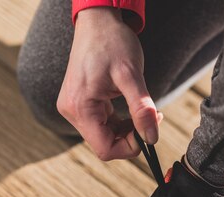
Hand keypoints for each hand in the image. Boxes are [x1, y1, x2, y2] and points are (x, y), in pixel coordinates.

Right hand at [57, 7, 159, 160]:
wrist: (98, 21)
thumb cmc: (112, 42)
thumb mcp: (131, 75)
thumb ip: (141, 109)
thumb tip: (152, 138)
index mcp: (80, 107)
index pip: (105, 148)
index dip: (130, 147)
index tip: (149, 130)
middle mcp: (71, 111)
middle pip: (104, 144)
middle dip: (130, 137)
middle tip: (151, 118)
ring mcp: (74, 108)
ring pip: (104, 136)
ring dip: (126, 130)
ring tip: (143, 110)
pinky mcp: (80, 104)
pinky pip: (101, 125)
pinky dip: (119, 123)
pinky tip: (131, 108)